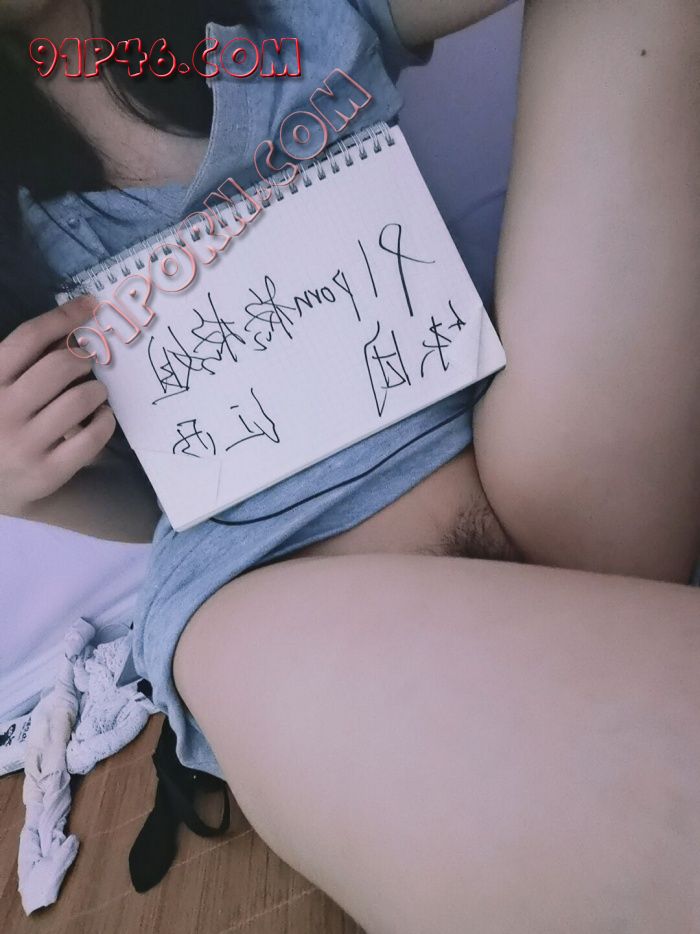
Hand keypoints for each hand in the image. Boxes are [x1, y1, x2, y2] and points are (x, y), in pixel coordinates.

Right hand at [0, 296, 115, 514]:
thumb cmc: (1, 422)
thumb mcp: (1, 387)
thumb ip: (27, 360)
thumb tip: (74, 324)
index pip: (28, 338)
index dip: (63, 317)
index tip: (91, 305)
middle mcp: (2, 411)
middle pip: (60, 366)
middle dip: (83, 359)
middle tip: (87, 363)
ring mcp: (25, 444)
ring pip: (81, 398)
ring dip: (97, 390)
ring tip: (93, 392)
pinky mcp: (48, 471)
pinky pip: (93, 436)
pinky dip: (105, 420)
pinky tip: (101, 417)